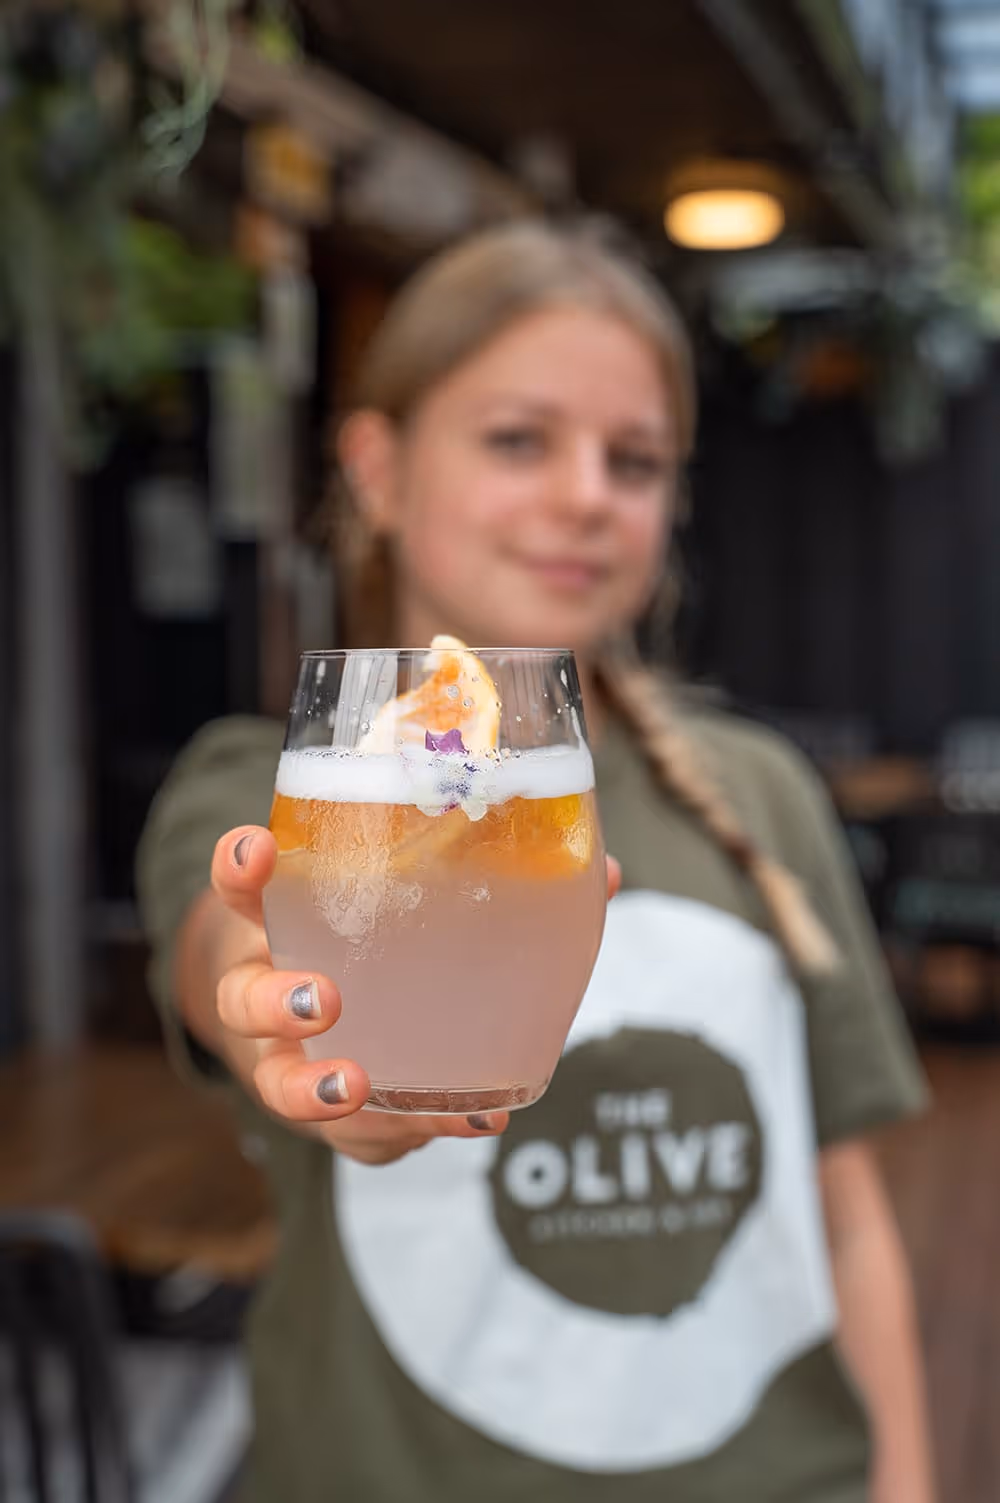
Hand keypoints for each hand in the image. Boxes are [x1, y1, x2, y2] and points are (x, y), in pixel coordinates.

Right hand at [210, 826, 619, 1164]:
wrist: (302, 1021)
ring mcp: (286, 1062)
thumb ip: (491, 881)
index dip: (241, 868)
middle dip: (276, 1002)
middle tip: (325, 1000)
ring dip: (315, 1088)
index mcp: (279, 925)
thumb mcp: (398, 900)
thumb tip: (604, 873)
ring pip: (279, 1082)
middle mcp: (267, 993)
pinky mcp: (326, 1115)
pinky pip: (356, 1134)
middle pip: (243, 999)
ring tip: (359, 1084)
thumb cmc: (368, 944)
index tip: (257, 848)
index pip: (243, 888)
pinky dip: (407, 1130)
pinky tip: (471, 1119)